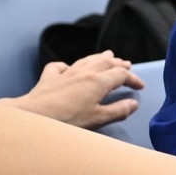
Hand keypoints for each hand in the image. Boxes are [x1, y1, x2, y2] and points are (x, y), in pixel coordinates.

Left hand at [7, 52, 143, 128]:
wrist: (35, 117)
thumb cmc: (67, 119)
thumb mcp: (98, 119)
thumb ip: (118, 110)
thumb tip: (133, 104)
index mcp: (98, 82)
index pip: (121, 75)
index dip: (133, 79)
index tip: (139, 86)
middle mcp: (83, 73)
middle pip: (106, 63)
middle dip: (118, 63)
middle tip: (127, 64)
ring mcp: (65, 73)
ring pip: (86, 60)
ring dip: (99, 58)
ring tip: (108, 55)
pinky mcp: (49, 78)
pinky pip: (60, 66)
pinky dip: (67, 65)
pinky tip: (68, 68)